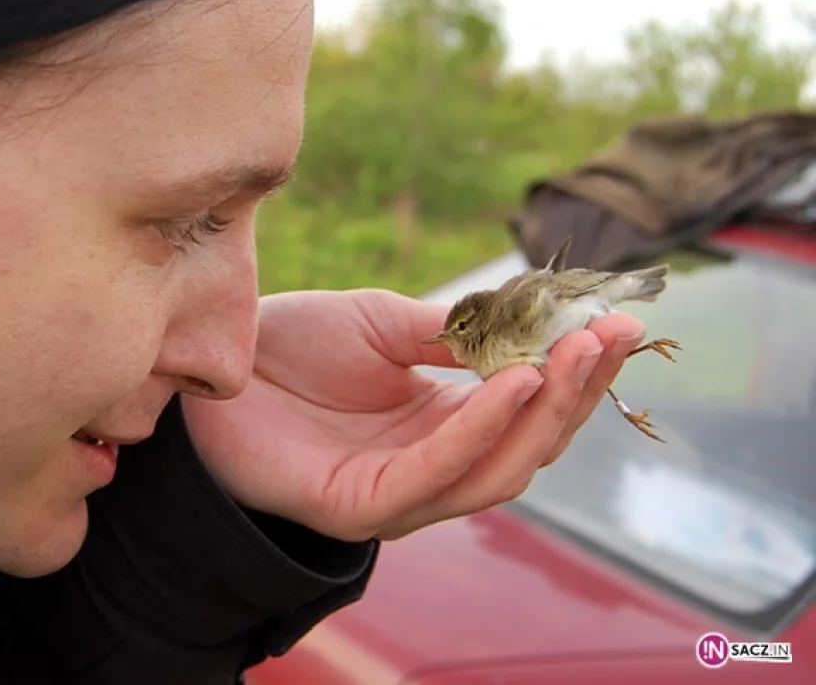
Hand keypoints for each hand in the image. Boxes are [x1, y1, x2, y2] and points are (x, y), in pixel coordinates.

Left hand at [181, 289, 644, 541]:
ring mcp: (399, 491)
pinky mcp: (361, 506)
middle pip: (527, 443)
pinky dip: (477, 430)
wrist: (207, 370)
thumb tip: (532, 321)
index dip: (576, 369)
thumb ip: (453, 332)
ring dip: (542, 413)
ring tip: (573, 355)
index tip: (619, 321)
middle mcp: (431, 463)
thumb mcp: (383, 323)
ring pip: (496, 469)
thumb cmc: (290, 345)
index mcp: (442, 421)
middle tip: (613, 337)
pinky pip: (434, 473)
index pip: (529, 407)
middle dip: (577, 392)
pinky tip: (511, 382)